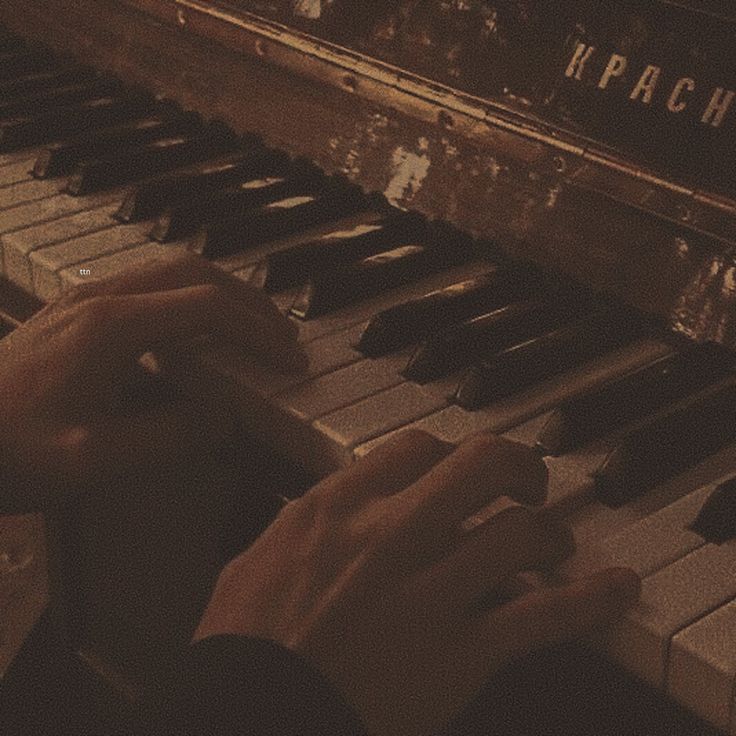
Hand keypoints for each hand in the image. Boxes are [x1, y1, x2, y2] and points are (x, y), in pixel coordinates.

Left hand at [0, 252, 305, 512]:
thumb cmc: (6, 449)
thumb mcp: (91, 461)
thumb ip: (165, 439)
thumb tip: (220, 417)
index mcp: (110, 327)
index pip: (208, 309)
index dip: (258, 332)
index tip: (289, 359)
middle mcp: (99, 298)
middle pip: (196, 273)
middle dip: (249, 300)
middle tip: (282, 335)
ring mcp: (85, 299)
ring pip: (172, 271)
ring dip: (221, 293)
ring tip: (251, 328)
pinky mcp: (76, 311)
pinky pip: (149, 287)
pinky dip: (190, 300)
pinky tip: (196, 333)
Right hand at [194, 430, 639, 735]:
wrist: (252, 715)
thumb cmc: (245, 647)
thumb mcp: (256, 561)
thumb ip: (300, 524)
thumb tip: (324, 507)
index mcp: (338, 508)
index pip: (417, 446)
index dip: (450, 453)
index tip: (461, 472)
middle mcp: (389, 534)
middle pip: (482, 464)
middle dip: (518, 467)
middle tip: (528, 483)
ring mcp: (428, 590)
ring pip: (520, 532)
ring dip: (550, 533)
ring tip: (555, 543)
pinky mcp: (458, 653)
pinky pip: (539, 615)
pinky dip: (588, 600)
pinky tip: (615, 590)